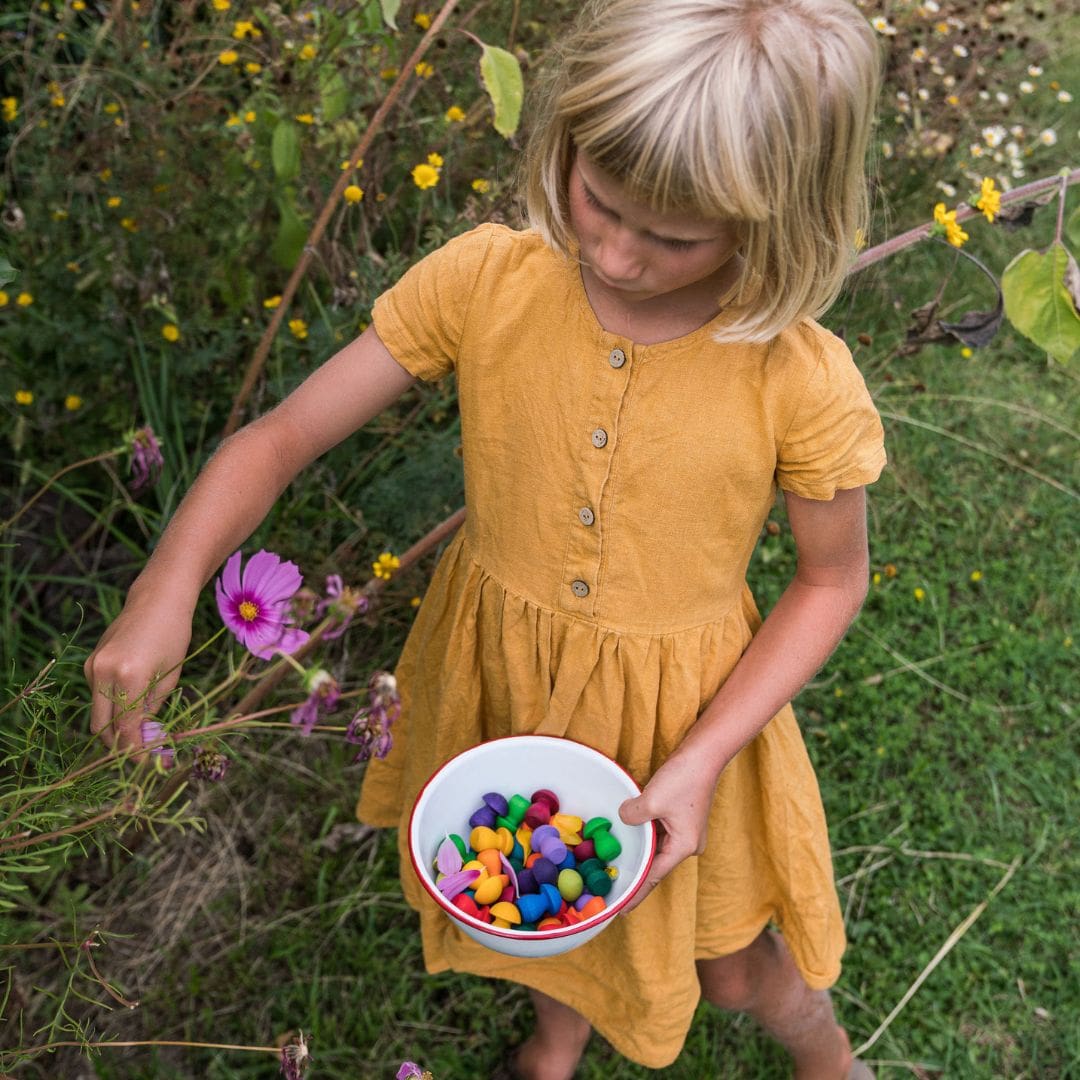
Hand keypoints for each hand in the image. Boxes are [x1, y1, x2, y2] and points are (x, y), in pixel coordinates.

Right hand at [83, 586, 193, 757]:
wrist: (156, 600)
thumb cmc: (173, 636)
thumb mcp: (170, 677)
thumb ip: (154, 711)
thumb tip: (147, 742)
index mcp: (128, 677)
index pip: (124, 729)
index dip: (134, 751)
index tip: (147, 764)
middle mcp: (102, 673)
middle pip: (101, 728)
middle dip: (119, 745)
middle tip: (142, 752)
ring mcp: (92, 667)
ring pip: (97, 713)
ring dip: (115, 727)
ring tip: (141, 730)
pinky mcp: (89, 663)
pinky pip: (98, 695)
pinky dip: (112, 706)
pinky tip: (133, 702)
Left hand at [617, 750, 718, 913]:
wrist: (704, 754)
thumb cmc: (683, 778)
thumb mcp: (652, 800)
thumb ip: (633, 816)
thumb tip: (624, 819)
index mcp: (684, 847)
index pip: (654, 876)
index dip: (637, 893)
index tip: (622, 910)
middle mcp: (688, 844)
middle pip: (657, 865)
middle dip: (637, 876)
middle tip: (615, 890)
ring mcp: (687, 831)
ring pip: (658, 849)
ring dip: (641, 855)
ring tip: (620, 869)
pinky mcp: (683, 818)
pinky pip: (660, 835)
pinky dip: (646, 839)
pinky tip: (631, 840)